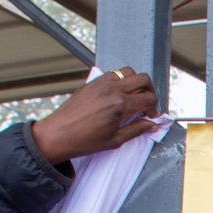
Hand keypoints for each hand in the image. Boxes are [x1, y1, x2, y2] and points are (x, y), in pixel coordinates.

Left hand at [31, 67, 160, 165]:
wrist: (58, 134)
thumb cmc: (83, 140)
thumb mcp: (114, 140)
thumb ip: (136, 130)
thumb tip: (151, 125)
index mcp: (120, 105)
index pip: (148, 99)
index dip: (154, 109)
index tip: (151, 116)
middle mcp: (112, 89)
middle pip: (143, 79)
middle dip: (150, 91)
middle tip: (147, 104)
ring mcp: (102, 83)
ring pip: (129, 72)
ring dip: (136, 82)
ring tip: (134, 97)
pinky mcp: (93, 82)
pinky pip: (114, 73)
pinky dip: (121, 80)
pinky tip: (118, 94)